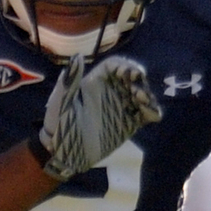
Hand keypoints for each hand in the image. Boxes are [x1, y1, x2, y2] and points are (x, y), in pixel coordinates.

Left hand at [35, 54, 161, 180]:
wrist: (64, 154)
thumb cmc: (58, 125)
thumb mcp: (60, 101)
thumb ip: (69, 80)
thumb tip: (77, 56)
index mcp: (94, 83)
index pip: (114, 66)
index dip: (125, 66)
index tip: (133, 73)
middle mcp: (110, 92)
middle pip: (131, 78)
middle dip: (139, 81)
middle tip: (140, 93)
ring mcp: (120, 107)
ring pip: (140, 94)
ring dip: (147, 95)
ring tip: (144, 104)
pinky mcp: (128, 124)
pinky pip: (144, 114)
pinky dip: (152, 111)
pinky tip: (152, 115)